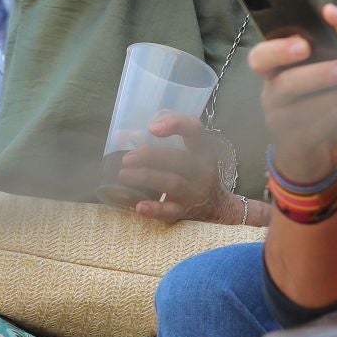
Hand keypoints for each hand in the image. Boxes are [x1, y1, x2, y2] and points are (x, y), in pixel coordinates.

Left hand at [113, 113, 233, 222]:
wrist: (216, 206)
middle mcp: (202, 169)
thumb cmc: (192, 172)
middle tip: (126, 158)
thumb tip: (120, 136)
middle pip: (178, 159)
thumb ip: (156, 141)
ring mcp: (196, 192)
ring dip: (146, 178)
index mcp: (202, 149)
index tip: (152, 128)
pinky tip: (140, 206)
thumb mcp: (185, 153)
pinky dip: (156, 210)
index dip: (175, 125)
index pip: (194, 130)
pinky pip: (171, 211)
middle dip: (150, 157)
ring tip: (124, 175)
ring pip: (172, 183)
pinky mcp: (187, 212)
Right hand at [248, 29, 336, 183]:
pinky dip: (329, 123)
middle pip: (285, 84)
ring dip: (332, 99)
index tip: (305, 44)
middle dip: (317, 75)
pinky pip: (311, 134)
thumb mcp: (311, 72)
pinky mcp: (293, 145)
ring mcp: (279, 123)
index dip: (279, 50)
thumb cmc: (310, 98)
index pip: (260, 57)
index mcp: (272, 72)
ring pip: (301, 111)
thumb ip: (323, 48)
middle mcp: (271, 95)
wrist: (303, 147)